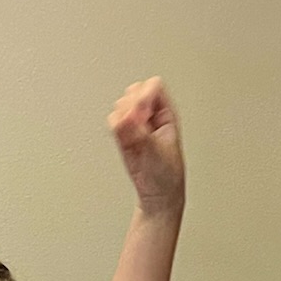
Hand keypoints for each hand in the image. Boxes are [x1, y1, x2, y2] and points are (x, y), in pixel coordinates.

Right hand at [109, 78, 184, 214]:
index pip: (154, 86)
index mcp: (167, 113)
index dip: (145, 97)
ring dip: (122, 116)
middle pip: (135, 90)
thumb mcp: (157, 152)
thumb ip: (140, 134)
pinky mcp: (123, 134)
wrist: (157, 193)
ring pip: (122, 104)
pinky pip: (113, 120)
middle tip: (137, 125)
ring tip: (133, 136)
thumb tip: (126, 118)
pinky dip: (114, 126)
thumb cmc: (167, 175)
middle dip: (132, 106)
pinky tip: (124, 138)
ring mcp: (136, 124)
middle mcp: (151, 115)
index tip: (143, 115)